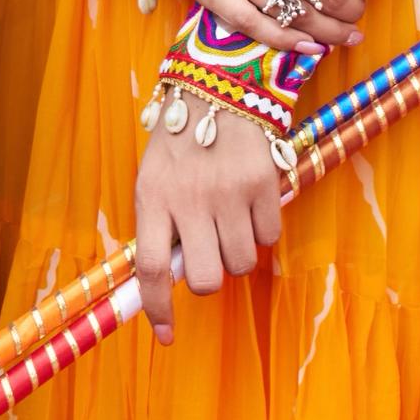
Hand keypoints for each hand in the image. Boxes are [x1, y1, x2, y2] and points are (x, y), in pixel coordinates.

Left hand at [132, 113, 286, 337]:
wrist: (219, 83)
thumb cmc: (180, 141)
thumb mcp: (154, 178)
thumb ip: (159, 225)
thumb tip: (168, 283)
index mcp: (152, 197)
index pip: (151, 269)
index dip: (157, 310)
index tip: (167, 336)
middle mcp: (190, 198)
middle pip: (203, 279)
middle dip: (209, 276)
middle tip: (209, 253)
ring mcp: (229, 191)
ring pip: (240, 263)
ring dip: (237, 252)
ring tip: (231, 219)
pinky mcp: (263, 181)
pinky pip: (269, 235)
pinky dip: (262, 228)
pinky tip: (251, 201)